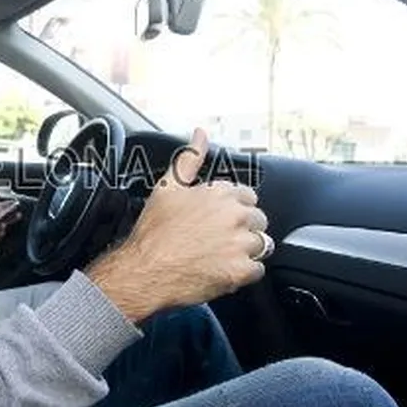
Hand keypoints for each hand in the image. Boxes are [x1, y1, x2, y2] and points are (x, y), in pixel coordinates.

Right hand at [85, 128, 268, 322]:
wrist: (144, 271)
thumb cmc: (153, 233)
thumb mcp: (167, 187)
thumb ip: (189, 158)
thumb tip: (200, 134)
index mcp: (220, 194)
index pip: (248, 195)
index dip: (234, 207)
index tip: (221, 218)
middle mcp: (234, 216)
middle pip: (259, 220)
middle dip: (243, 229)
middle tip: (219, 239)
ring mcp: (240, 244)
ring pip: (262, 244)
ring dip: (246, 250)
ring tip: (220, 256)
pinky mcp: (240, 271)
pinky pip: (257, 270)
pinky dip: (243, 272)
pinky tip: (222, 270)